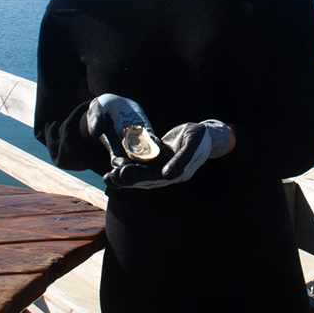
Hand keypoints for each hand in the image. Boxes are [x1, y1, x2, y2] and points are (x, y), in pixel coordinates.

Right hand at [85, 94, 155, 166]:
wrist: (116, 104)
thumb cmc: (101, 108)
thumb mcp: (97, 110)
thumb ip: (96, 120)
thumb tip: (95, 133)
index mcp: (113, 146)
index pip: (117, 159)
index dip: (120, 163)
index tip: (123, 164)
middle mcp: (127, 147)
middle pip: (134, 161)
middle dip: (139, 166)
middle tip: (144, 169)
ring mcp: (139, 141)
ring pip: (147, 153)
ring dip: (153, 159)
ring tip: (158, 161)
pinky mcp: (148, 133)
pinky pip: (154, 140)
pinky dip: (158, 145)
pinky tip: (164, 148)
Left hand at [106, 120, 229, 188]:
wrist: (205, 133)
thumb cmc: (200, 137)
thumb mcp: (192, 145)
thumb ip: (181, 160)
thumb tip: (167, 176)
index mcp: (176, 174)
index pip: (154, 178)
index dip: (137, 177)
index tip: (122, 174)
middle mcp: (167, 173)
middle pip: (143, 178)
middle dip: (126, 178)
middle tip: (108, 177)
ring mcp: (161, 166)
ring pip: (140, 172)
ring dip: (124, 174)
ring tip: (107, 175)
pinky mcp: (157, 158)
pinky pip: (142, 162)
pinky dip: (130, 162)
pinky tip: (115, 161)